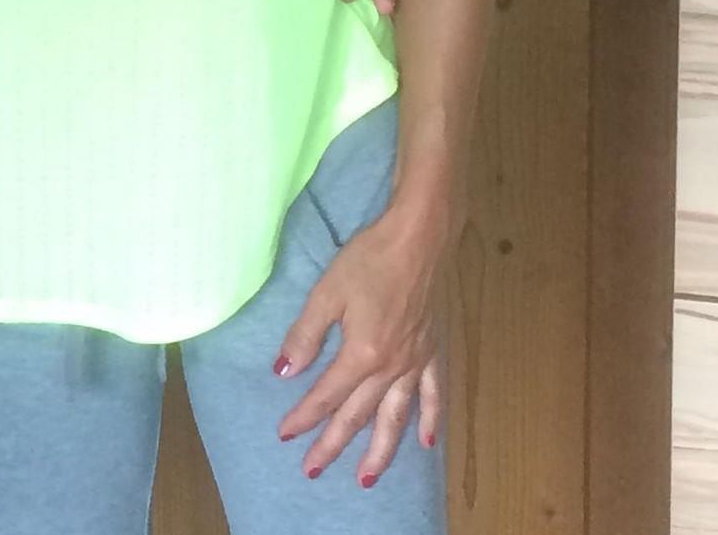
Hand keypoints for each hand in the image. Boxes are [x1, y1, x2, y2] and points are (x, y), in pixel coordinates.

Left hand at [275, 203, 448, 484]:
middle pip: (357, 415)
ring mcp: (415, 362)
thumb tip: (285, 371)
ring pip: (396, 417)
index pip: (325, 396)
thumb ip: (306, 334)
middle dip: (333, 445)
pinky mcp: (432, 351)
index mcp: (362, 354)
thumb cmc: (369, 260)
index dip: (304, 417)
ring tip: (366, 478)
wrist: (420, 239)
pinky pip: (433, 395)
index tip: (285, 435)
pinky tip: (426, 443)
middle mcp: (391, 368)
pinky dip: (431, 421)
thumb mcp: (327, 292)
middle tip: (312, 471)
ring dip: (381, 451)